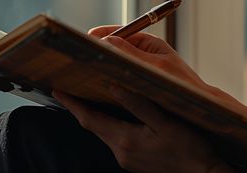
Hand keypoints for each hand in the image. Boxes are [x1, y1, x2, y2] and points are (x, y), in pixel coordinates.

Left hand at [53, 85, 229, 172]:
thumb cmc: (189, 148)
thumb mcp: (165, 122)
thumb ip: (138, 104)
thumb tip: (113, 85)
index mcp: (125, 140)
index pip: (89, 119)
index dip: (72, 103)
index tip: (57, 89)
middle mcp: (121, 151)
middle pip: (93, 125)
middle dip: (80, 107)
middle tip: (69, 87)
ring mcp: (127, 159)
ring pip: (103, 132)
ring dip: (95, 115)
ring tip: (88, 95)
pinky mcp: (134, 161)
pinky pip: (115, 138)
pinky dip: (109, 123)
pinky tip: (115, 113)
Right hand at [87, 26, 212, 92]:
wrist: (197, 106)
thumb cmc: (181, 86)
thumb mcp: (154, 68)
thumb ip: (130, 54)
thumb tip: (106, 40)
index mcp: (150, 43)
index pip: (122, 31)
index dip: (103, 34)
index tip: (87, 38)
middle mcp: (145, 52)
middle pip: (116, 45)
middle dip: (100, 48)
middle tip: (81, 53)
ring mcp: (142, 67)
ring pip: (117, 61)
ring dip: (104, 63)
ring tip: (87, 68)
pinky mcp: (140, 81)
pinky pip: (121, 74)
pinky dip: (110, 76)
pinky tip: (99, 85)